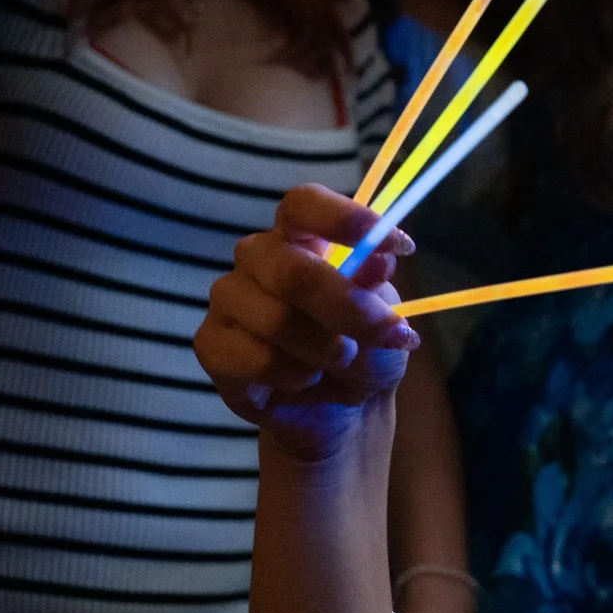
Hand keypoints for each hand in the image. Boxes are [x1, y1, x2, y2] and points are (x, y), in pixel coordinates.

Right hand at [194, 184, 419, 464]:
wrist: (342, 407)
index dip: (346, 219)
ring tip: (342, 361)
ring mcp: (229, 299)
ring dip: (326, 351)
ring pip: (276, 320)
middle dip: (347, 309)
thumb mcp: (386, 320)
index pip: (303, 205)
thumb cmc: (364, 348)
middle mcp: (259, 259)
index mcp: (302, 238)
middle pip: (292, 270)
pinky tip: (304, 379)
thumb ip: (377, 291)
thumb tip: (378, 261)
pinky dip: (294, 375)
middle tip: (385, 334)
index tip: (400, 247)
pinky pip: (254, 359)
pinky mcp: (211, 344)